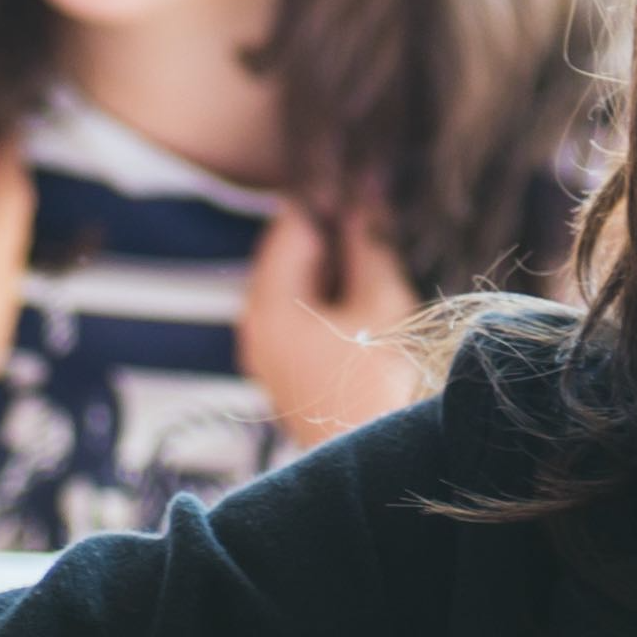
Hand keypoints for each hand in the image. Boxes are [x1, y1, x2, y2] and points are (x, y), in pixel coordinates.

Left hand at [238, 197, 428, 446]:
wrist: (381, 465)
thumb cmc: (382, 386)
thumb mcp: (382, 299)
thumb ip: (370, 239)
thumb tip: (368, 191)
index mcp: (268, 302)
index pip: (292, 221)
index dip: (329, 192)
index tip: (360, 170)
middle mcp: (255, 325)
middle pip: (290, 252)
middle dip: (333, 227)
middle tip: (376, 203)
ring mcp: (267, 352)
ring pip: (298, 283)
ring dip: (335, 261)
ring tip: (377, 244)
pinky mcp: (286, 370)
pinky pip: (302, 314)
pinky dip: (330, 294)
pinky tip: (365, 289)